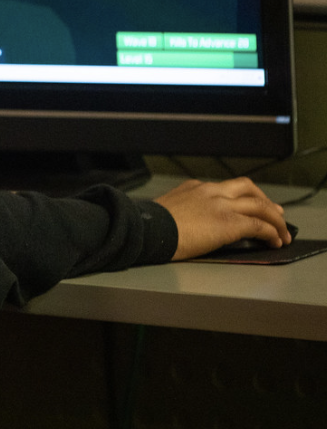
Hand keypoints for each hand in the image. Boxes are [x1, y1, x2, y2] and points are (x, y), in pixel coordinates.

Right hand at [154, 177, 289, 260]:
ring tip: (282, 232)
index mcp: (193, 188)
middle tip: (275, 212)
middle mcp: (210, 191)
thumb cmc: (149, 226)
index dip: (242, 197)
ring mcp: (221, 205)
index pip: (224, 188)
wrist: (147, 229)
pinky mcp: (229, 222)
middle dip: (264, 200)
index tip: (247, 205)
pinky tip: (275, 241)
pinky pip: (259, 225)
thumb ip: (181, 212)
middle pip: (247, 188)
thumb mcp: (165, 211)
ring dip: (275, 218)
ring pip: (259, 204)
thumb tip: (185, 224)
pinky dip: (272, 232)